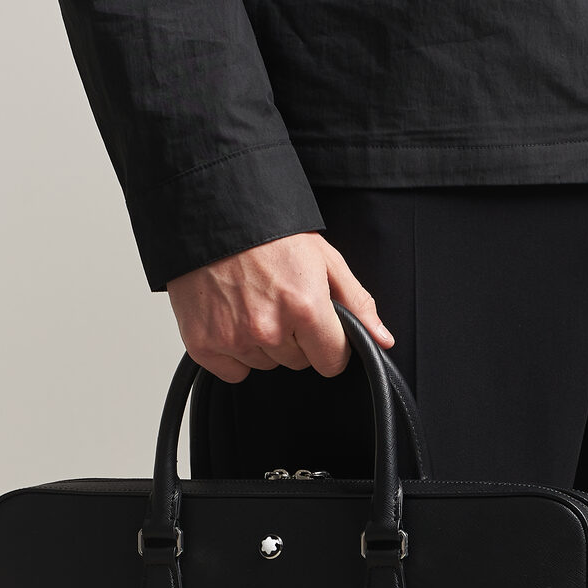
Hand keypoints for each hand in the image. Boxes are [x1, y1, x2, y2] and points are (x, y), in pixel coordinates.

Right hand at [166, 232, 393, 382]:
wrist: (211, 216)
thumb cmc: (270, 234)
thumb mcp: (325, 259)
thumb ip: (357, 303)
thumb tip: (383, 340)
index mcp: (305, 307)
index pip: (332, 362)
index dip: (330, 346)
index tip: (319, 328)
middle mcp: (269, 328)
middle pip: (298, 362)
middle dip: (295, 339)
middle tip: (279, 301)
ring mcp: (234, 339)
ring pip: (265, 365)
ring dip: (263, 343)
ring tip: (252, 302)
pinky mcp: (203, 345)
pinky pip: (233, 371)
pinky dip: (233, 352)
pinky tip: (231, 318)